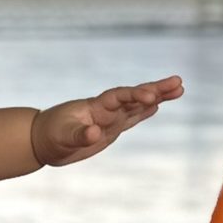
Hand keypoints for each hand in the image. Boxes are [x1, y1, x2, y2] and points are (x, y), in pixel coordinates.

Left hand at [32, 76, 183, 166]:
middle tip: (178, 82)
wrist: (43, 140)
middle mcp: (105, 110)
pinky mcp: (111, 129)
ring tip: (179, 88)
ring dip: (157, 98)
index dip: (134, 95)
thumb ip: (79, 134)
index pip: (118, 97)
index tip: (151, 95)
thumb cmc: (50, 136)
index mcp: (94, 107)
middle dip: (155, 90)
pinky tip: (158, 105)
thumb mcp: (61, 136)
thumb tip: (94, 133)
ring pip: (137, 106)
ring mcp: (110, 119)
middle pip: (134, 97)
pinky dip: (145, 111)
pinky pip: (132, 118)